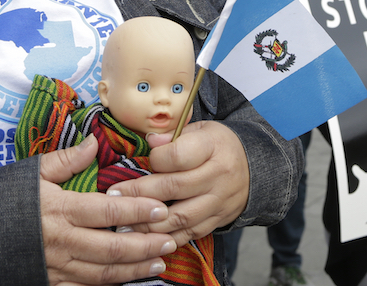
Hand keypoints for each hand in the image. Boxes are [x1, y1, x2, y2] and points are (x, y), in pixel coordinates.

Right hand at [39, 136, 176, 285]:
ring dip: (134, 270)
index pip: (111, 210)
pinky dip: (107, 285)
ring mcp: (55, 267)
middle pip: (114, 247)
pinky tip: (125, 279)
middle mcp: (62, 241)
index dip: (139, 210)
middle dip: (146, 245)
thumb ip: (66, 160)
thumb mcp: (30, 172)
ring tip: (158, 264)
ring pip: (103, 273)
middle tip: (170, 241)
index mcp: (61, 209)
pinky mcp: (47, 283)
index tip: (161, 208)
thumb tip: (95, 143)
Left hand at [108, 120, 249, 245]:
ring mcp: (220, 201)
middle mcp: (219, 175)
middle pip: (174, 187)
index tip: (145, 160)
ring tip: (124, 222)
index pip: (178, 156)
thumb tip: (150, 142)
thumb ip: (173, 135)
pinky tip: (146, 237)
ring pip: (181, 217)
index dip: (156, 159)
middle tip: (114, 194)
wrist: (252, 167)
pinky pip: (190, 233)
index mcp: (213, 146)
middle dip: (140, 193)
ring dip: (149, 222)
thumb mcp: (200, 130)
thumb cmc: (217, 145)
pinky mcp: (218, 220)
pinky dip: (167, 237)